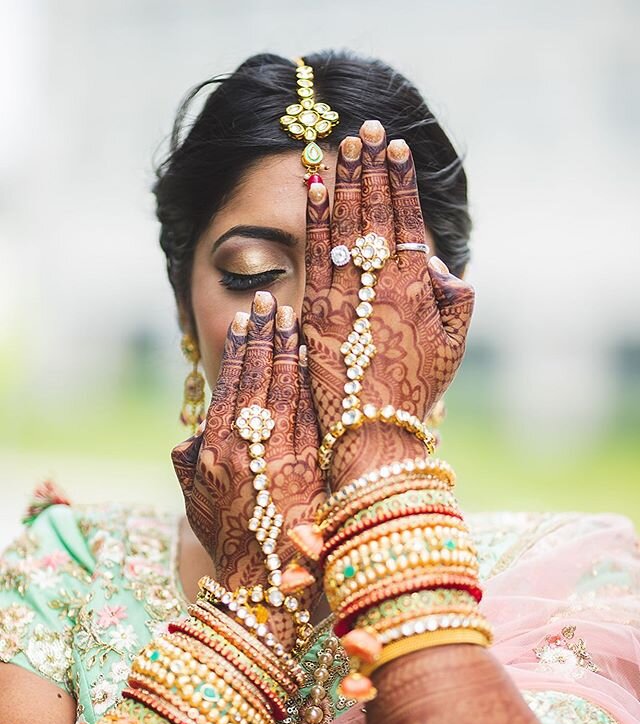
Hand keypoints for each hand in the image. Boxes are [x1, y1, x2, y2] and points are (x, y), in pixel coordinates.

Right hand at [171, 292, 325, 645]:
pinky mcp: (304, 462)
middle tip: (269, 301)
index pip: (228, 385)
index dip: (238, 350)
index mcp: (211, 449)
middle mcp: (240, 444)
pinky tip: (311, 354)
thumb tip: (192, 434)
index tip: (245, 321)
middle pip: (254, 376)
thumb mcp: (196, 501)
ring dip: (285, 347)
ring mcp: (274, 452)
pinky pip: (305, 409)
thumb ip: (190, 462)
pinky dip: (306, 378)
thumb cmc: (227, 542)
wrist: (260, 585)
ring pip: (281, 386)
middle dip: (262, 335)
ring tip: (290, 315)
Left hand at [302, 120, 474, 485]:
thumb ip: (455, 299)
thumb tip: (436, 263)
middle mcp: (380, 285)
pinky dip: (314, 221)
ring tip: (343, 146)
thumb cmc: (416, 392)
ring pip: (343, 226)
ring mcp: (344, 296)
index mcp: (418, 290)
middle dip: (372, 168)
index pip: (407, 222)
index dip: (402, 183)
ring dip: (344, 182)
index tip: (398, 149)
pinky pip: (314, 256)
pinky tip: (313, 190)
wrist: (370, 432)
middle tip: (368, 129)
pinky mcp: (313, 312)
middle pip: (374, 213)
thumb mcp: (454, 347)